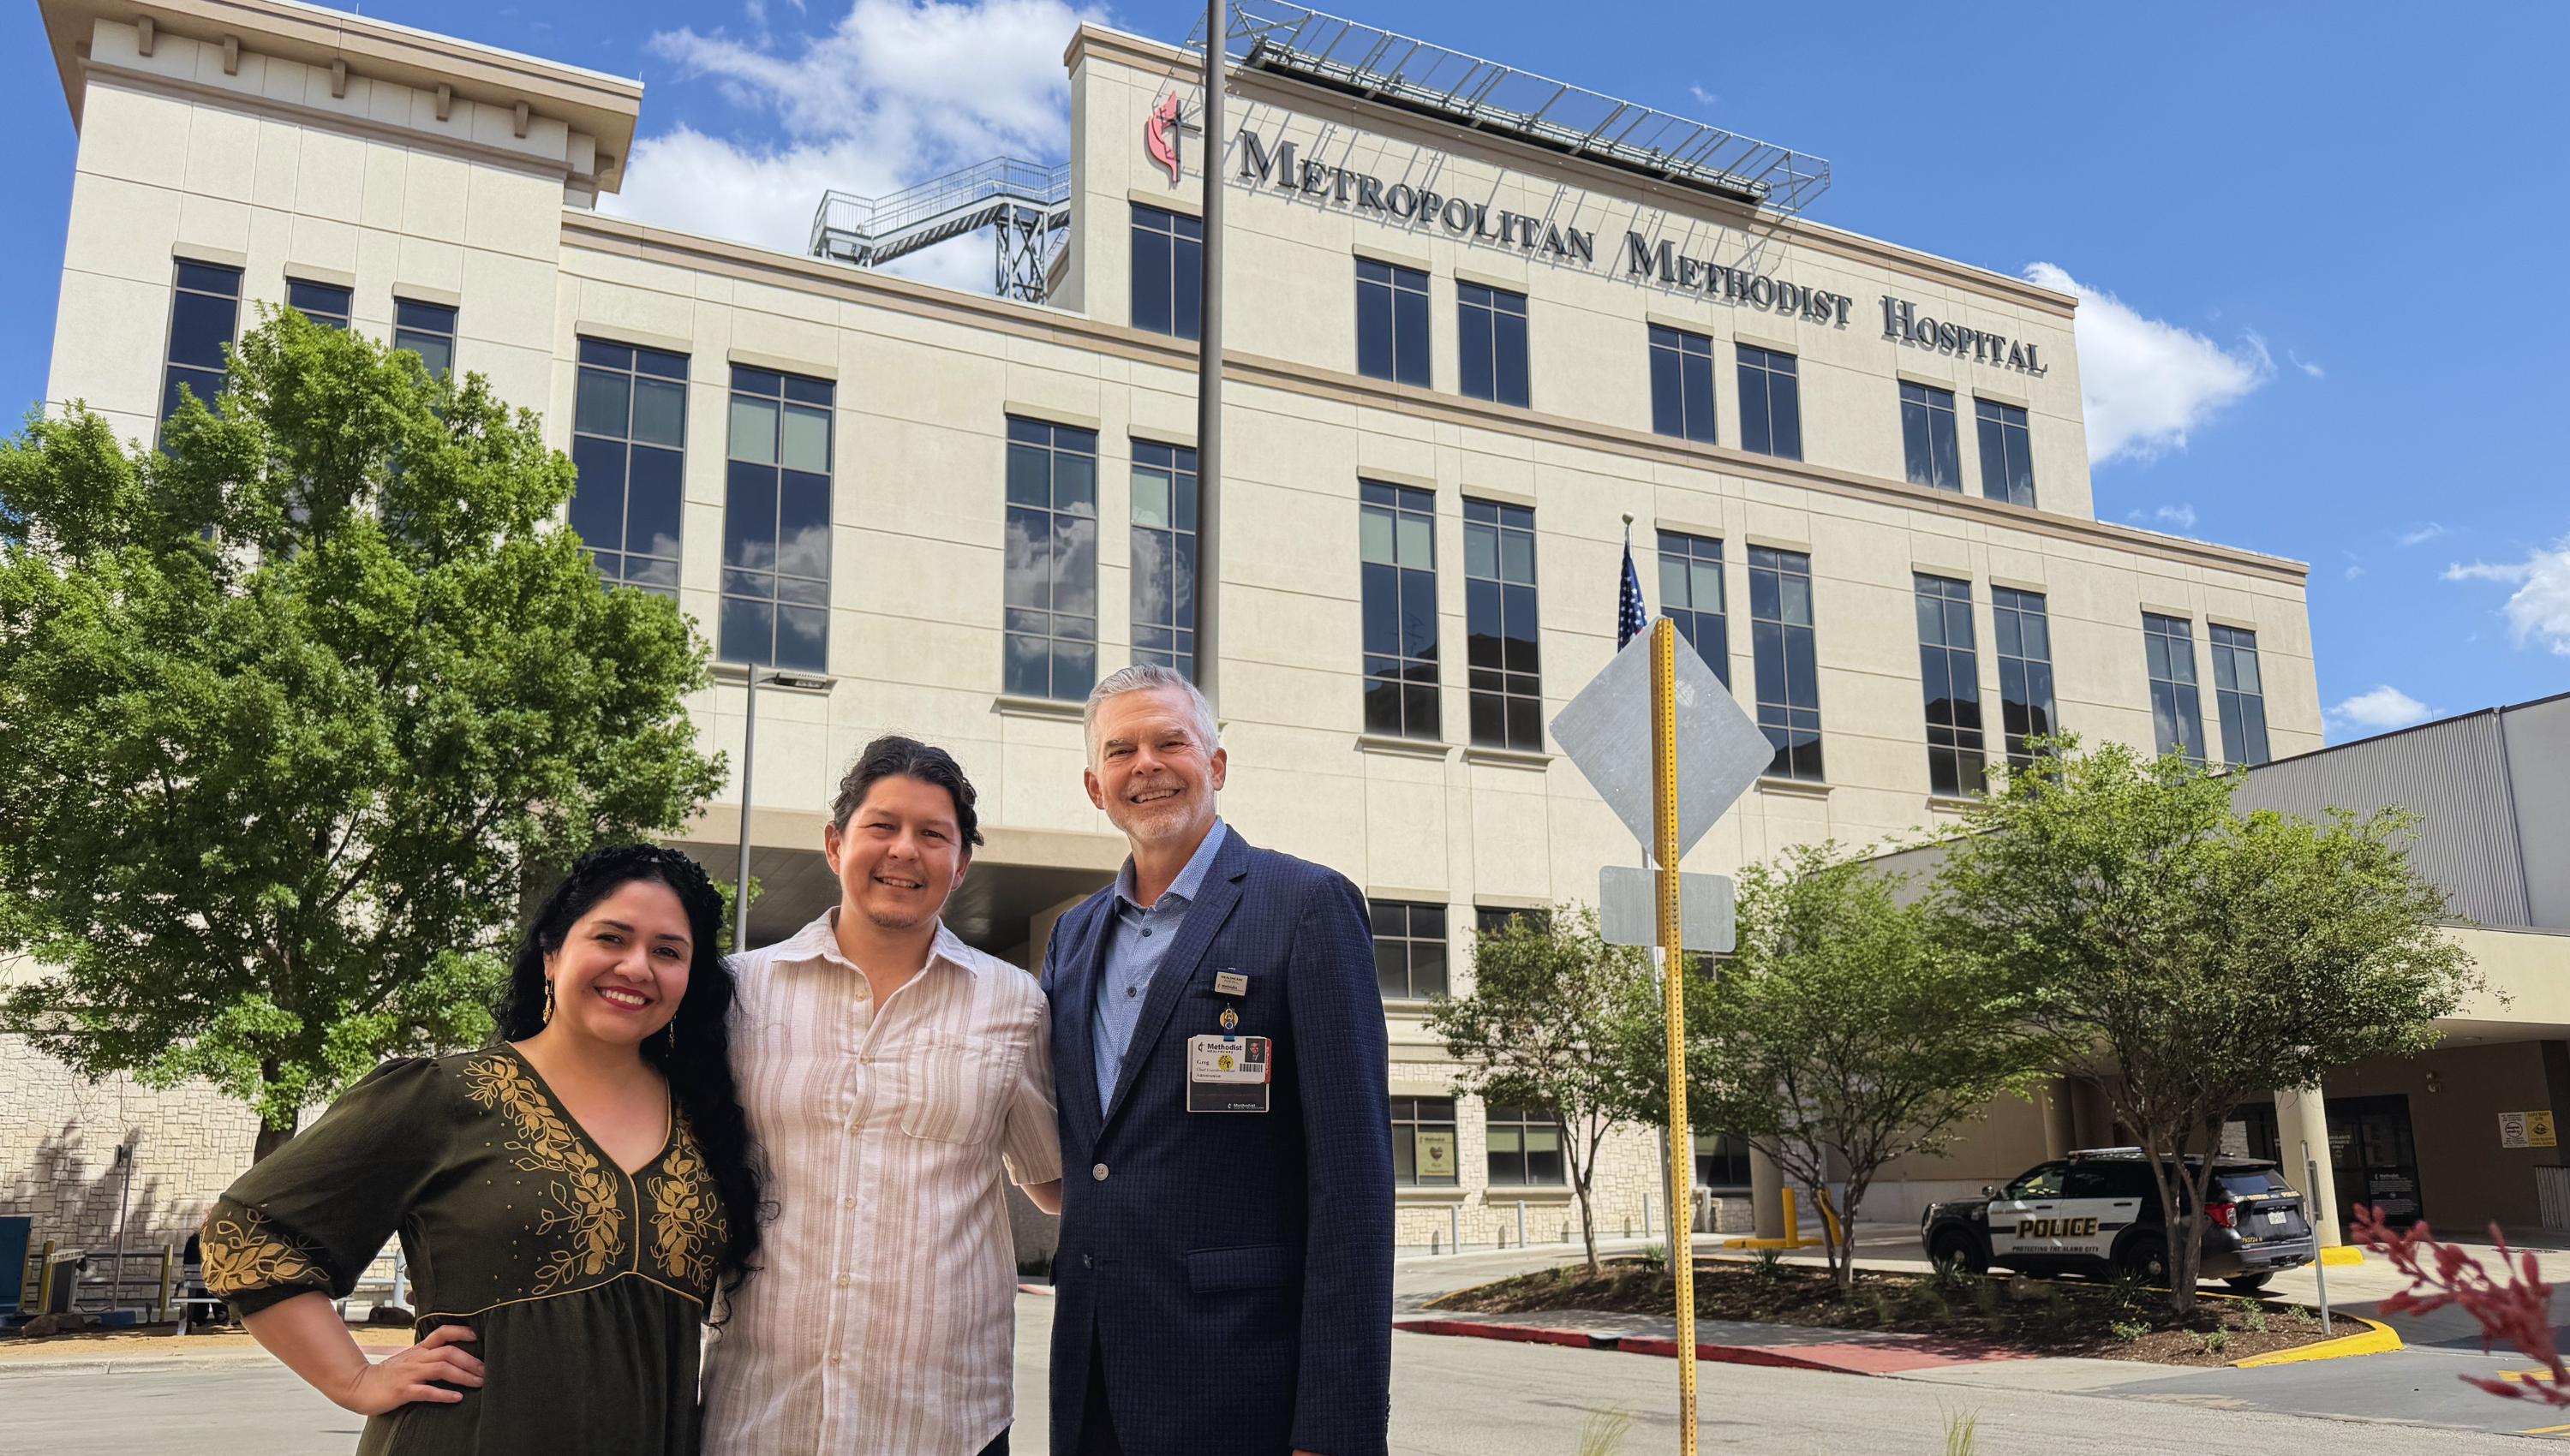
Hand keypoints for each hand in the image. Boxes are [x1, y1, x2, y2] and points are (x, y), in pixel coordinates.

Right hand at [333, 1324, 483, 1414]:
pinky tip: (457, 1398)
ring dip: (463, 1375)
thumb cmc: (387, 1376)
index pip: (442, 1333)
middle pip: (449, 1352)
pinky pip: (427, 1391)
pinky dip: (444, 1394)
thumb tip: (450, 1358)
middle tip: (486, 1370)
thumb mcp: (408, 1360)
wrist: (359, 1386)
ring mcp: (410, 1374)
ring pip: (442, 1369)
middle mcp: (416, 1359)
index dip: (461, 1332)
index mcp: (419, 1350)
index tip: (477, 1336)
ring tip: (478, 1382)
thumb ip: (427, 1357)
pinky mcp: (403, 1391)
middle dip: (471, 1360)